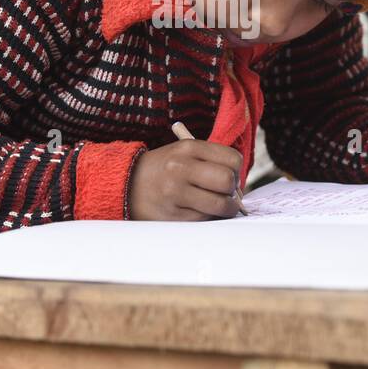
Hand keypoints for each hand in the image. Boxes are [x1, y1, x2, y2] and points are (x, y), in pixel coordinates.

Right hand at [127, 139, 243, 220]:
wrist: (127, 185)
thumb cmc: (165, 169)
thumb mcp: (183, 153)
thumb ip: (212, 163)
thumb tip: (240, 190)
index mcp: (188, 148)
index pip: (232, 159)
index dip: (236, 171)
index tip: (228, 177)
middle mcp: (181, 168)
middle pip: (227, 181)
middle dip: (232, 191)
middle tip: (225, 194)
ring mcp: (175, 193)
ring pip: (220, 206)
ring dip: (224, 209)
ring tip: (214, 206)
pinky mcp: (172, 216)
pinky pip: (205, 221)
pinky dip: (207, 218)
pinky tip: (197, 211)